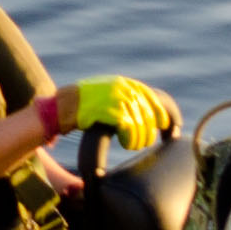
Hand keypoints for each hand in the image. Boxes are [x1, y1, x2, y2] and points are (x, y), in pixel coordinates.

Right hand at [54, 75, 177, 150]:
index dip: (163, 114)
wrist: (63, 106)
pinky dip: (130, 139)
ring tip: (132, 145)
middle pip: (149, 114)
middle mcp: (123, 88)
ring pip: (141, 124)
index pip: (153, 98)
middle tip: (144, 143)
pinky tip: (124, 143)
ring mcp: (117, 99)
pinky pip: (130, 129)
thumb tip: (147, 113)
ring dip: (139, 139)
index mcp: (125, 84)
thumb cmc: (84, 105)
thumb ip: (125, 98)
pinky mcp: (110, 111)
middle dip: (150, 132)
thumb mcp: (107, 94)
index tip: (167, 127)